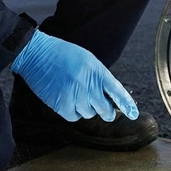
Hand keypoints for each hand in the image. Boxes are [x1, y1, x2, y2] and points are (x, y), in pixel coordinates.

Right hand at [11, 30, 138, 121]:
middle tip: (106, 112)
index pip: (116, 91)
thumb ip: (99, 77)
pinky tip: (67, 100)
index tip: (133, 114)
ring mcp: (74, 95)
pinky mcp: (61, 103)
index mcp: (97, 71)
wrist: (37, 54)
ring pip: (89, 114)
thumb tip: (108, 97)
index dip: (126, 104)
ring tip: (77, 95)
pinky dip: (73, 112)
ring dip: (86, 109)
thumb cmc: (63, 55)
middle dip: (107, 112)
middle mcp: (88, 84)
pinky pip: (74, 116)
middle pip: (104, 109)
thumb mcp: (87, 60)